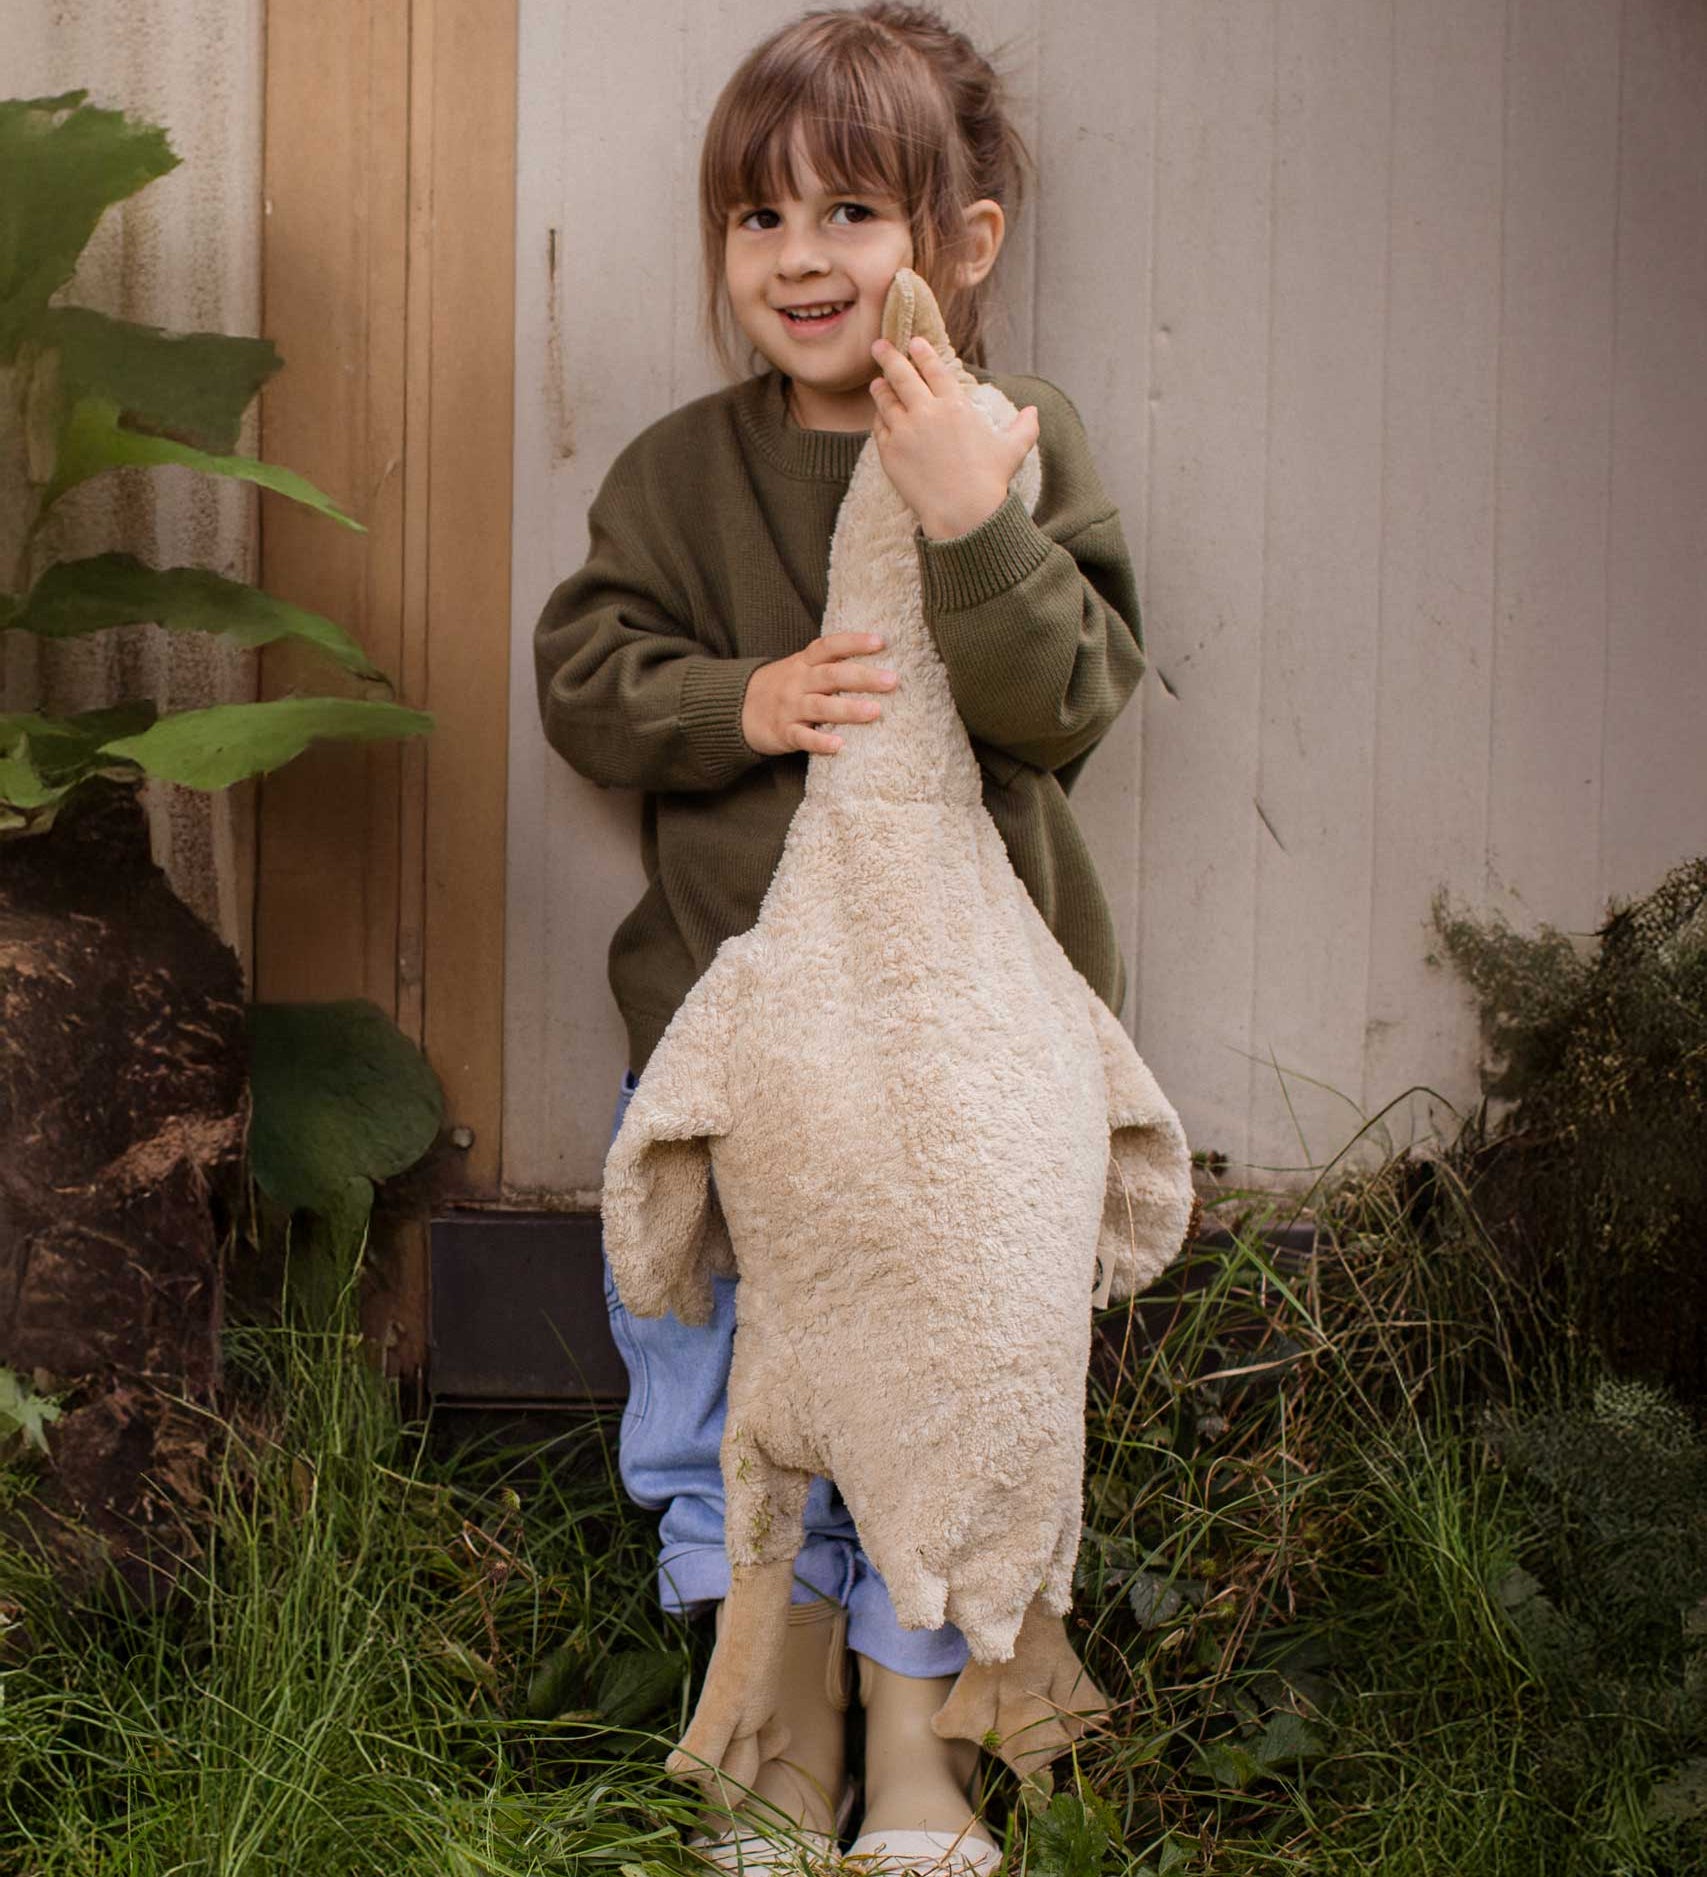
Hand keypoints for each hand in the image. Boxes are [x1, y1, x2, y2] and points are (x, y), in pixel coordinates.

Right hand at [741, 632, 895, 755]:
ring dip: (848, 709)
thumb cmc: (783, 686)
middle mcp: (798, 682)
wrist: (736, 707)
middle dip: (863, 677)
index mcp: (804, 663)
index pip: (829, 646)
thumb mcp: (801, 667)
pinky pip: (802, 737)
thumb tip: (877, 661)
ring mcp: (790, 707)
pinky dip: (820, 742)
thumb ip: (830, 664)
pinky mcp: (783, 732)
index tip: (881, 642)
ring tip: (875, 711)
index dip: (854, 642)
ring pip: (820, 706)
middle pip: (832, 676)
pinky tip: (839, 746)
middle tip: (892, 680)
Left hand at [868, 335, 1039, 539]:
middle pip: (901, 374)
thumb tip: (1034, 412)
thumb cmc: (989, 481)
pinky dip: (879, 419)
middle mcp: (926, 412)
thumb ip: (1024, 427)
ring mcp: (905, 431)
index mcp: (955, 405)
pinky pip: (879, 428)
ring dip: (880, 387)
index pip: (934, 368)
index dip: (922, 352)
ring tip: (877, 382)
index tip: (914, 342)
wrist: (962, 512)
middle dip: (889, 356)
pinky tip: (880, 416)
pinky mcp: (890, 452)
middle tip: (879, 346)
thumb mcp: (1013, 449)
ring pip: (885, 399)